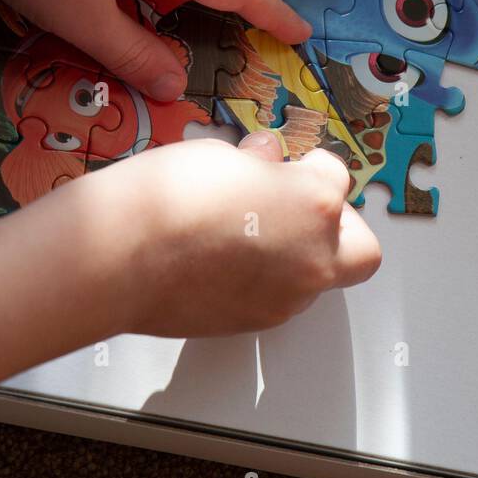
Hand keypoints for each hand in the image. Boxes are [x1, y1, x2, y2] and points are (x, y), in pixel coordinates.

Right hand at [86, 132, 380, 337]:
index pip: (335, 176)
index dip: (307, 166)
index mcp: (313, 203)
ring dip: (298, 254)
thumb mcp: (220, 155)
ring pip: (318, 277)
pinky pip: (279, 297)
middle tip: (298, 206)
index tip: (287, 164)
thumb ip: (256, 165)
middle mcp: (312, 257)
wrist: (117, 255)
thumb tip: (261, 165)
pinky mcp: (253, 321)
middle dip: (338, 226)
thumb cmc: (164, 201)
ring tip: (248, 231)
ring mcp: (285, 297)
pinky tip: (225, 258)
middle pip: (360, 248)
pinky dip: (266, 279)